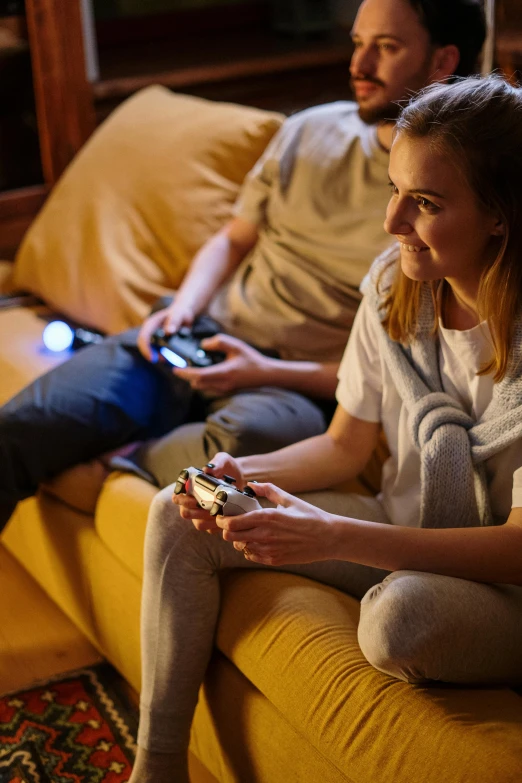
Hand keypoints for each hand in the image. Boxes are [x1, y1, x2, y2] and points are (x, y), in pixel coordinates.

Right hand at [137, 301, 194, 361]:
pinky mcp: (158, 341)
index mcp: (151, 323)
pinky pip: (155, 350)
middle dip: (150, 355)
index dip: (146, 349)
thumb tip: (168, 331)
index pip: (143, 337)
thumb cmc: (180, 312)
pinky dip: (160, 355)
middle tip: (163, 361)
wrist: (183, 313)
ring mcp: (153, 336)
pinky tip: (167, 359)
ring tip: (166, 360)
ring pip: (149, 349)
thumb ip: (175, 321)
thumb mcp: (179, 314)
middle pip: (144, 345)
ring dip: (156, 356)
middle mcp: (149, 330)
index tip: (153, 358)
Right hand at [171, 454, 243, 531]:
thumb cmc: (227, 467)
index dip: (183, 500)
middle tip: (208, 507)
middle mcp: (193, 502)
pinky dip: (219, 526)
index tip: (194, 498)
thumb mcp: (223, 460)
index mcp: (189, 488)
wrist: (242, 477)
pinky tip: (227, 518)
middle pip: (185, 513)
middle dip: (196, 512)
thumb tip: (208, 469)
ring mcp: (202, 514)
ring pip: (199, 524)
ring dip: (208, 520)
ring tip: (220, 513)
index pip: (177, 497)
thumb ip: (216, 464)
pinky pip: (212, 529)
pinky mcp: (213, 522)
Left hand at [172, 334, 271, 393]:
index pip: (199, 375)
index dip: (185, 373)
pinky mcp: (225, 391)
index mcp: (224, 373)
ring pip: (201, 387)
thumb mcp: (236, 346)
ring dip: (194, 378)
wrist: (265, 375)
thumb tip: (203, 345)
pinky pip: (208, 388)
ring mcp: (224, 390)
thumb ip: (218, 342)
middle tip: (180, 366)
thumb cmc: (251, 359)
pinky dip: (203, 380)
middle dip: (187, 376)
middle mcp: (222, 384)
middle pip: (196, 383)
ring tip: (193, 367)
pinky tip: (205, 371)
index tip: (175, 369)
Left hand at [216, 483, 336, 564]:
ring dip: (239, 540)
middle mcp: (265, 535)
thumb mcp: (289, 498)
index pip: (232, 522)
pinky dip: (249, 549)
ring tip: (246, 532)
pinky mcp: (274, 560)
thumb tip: (251, 484)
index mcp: (267, 517)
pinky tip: (257, 541)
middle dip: (226, 530)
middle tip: (230, 524)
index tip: (222, 515)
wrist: (329, 538)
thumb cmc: (310, 516)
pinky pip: (252, 556)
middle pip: (230, 537)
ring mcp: (269, 550)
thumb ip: (267, 489)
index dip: (222, 519)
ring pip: (240, 547)